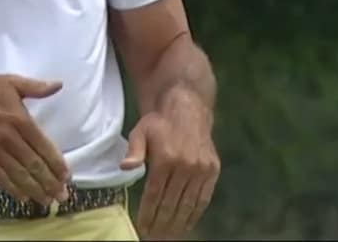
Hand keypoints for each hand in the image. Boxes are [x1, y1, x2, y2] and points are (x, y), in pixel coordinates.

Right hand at [0, 73, 71, 206]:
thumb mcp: (11, 82)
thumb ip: (36, 87)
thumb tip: (58, 85)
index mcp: (20, 119)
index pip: (43, 146)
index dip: (56, 163)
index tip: (67, 176)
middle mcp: (9, 138)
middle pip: (33, 164)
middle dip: (50, 182)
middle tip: (63, 196)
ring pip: (19, 175)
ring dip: (35, 190)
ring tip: (48, 201)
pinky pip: (0, 178)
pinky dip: (13, 189)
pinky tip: (24, 198)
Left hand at [120, 92, 219, 239]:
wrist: (187, 109)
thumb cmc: (159, 124)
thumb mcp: (141, 132)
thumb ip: (134, 151)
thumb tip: (125, 166)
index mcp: (166, 158)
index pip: (154, 195)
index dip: (148, 214)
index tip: (143, 229)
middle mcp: (186, 166)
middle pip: (171, 204)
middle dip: (161, 224)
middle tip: (154, 237)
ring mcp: (201, 169)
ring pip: (188, 204)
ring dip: (177, 223)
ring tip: (168, 236)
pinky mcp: (212, 170)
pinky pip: (203, 198)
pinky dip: (195, 214)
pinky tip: (186, 224)